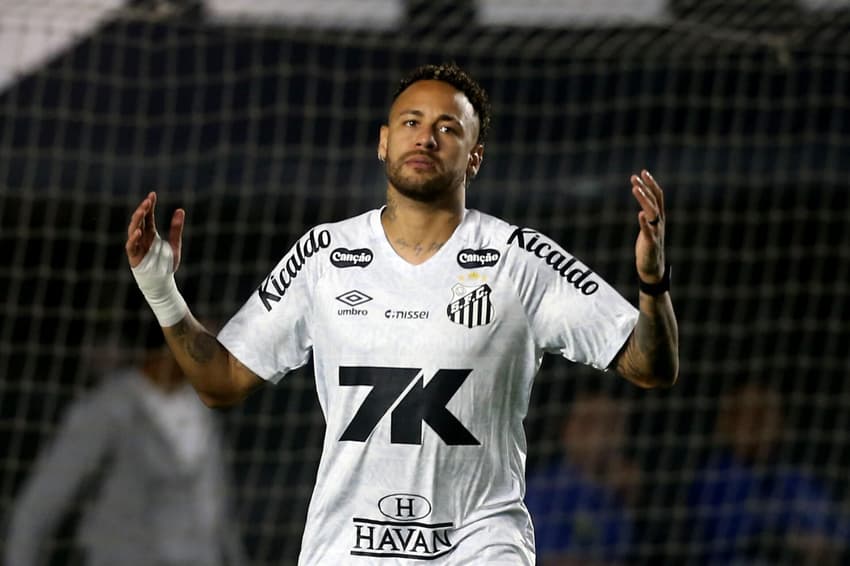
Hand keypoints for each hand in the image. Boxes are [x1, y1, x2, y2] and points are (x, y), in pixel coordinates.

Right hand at [125, 191, 184, 270]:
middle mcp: (142, 238)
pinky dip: (134, 239)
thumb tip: (180, 210)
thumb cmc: (166, 264)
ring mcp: (137, 246)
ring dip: (137, 219)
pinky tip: (139, 231)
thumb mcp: (175, 244)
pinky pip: (131, 246)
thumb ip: (177, 228)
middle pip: (139, 220)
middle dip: (142, 210)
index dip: (149, 205)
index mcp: (150, 234)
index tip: (152, 194)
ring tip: (142, 210)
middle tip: (148, 201)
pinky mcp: (134, 257)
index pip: (147, 216)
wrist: (162, 281)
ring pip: (133, 229)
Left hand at [630, 169, 664, 283]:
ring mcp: (655, 232)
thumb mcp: (649, 227)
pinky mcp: (650, 243)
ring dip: (644, 200)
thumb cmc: (648, 246)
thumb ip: (648, 214)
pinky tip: (639, 215)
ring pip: (651, 213)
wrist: (652, 267)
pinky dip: (644, 223)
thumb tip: (642, 201)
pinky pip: (648, 232)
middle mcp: (659, 222)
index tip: (643, 171)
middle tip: (634, 176)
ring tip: (635, 188)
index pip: (657, 196)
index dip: (651, 183)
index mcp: (659, 217)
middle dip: (645, 188)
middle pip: (654, 201)